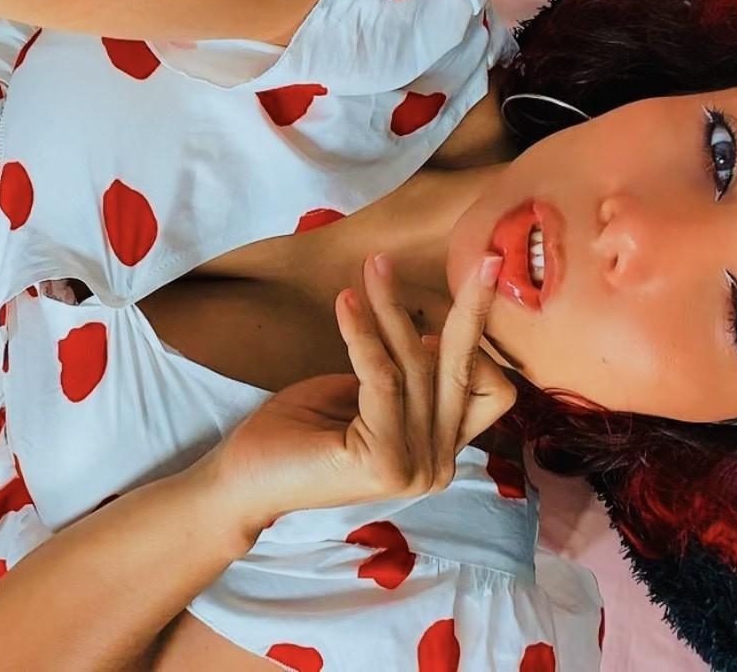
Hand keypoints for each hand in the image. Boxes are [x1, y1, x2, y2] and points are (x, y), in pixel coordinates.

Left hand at [199, 251, 515, 531]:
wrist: (244, 478)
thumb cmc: (298, 430)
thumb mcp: (365, 393)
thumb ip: (405, 374)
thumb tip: (435, 334)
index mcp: (440, 451)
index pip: (492, 392)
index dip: (474, 343)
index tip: (439, 305)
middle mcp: (438, 465)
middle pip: (466, 371)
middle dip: (475, 309)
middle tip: (488, 259)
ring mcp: (416, 468)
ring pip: (418, 365)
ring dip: (393, 308)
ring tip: (372, 268)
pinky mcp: (385, 460)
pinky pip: (383, 376)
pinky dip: (363, 332)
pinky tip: (346, 301)